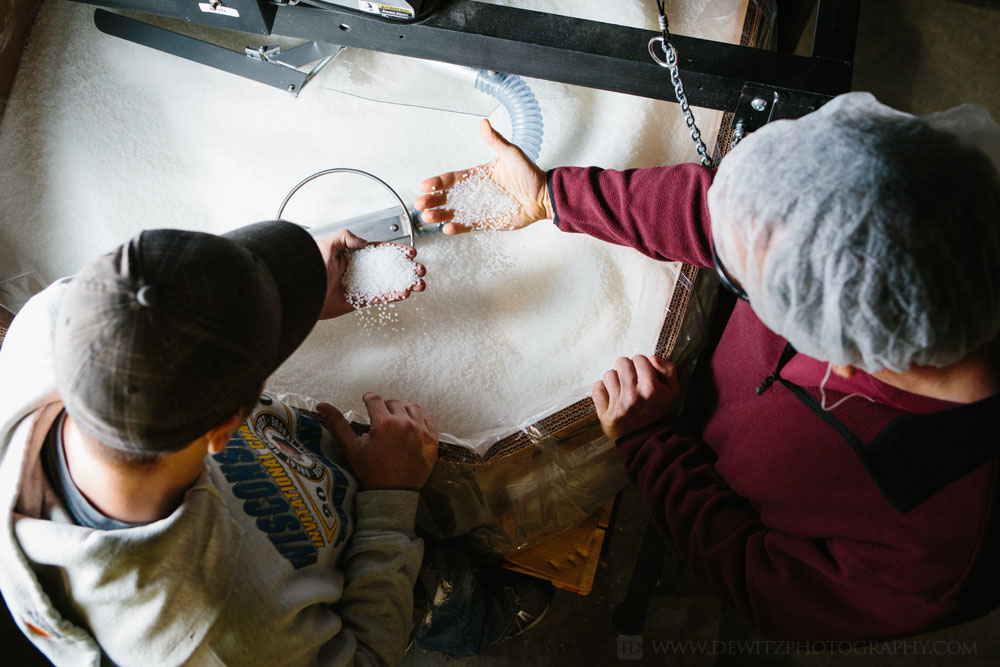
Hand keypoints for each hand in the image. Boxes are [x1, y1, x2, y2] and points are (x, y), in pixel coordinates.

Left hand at [315, 230, 425, 318]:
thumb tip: (364, 242)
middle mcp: (357, 270)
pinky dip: (393, 296)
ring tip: (419, 283)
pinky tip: (405, 293)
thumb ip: (347, 237)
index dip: (395, 252)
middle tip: (419, 269)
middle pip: (388, 268)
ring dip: (404, 283)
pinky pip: (379, 298)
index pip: (379, 251)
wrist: (301, 290)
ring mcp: (359, 285)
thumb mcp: (327, 243)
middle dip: (405, 269)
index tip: (410, 253)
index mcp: (351, 255)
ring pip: (387, 284)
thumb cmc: (311, 267)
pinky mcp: (357, 300)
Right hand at [317, 393, 438, 490]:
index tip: (367, 403)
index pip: (375, 399)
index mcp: (383, 424)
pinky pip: (428, 421)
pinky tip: (411, 433)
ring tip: (396, 425)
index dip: (368, 399)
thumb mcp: (351, 448)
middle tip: (380, 420)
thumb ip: (337, 424)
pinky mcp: (433, 440)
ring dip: (403, 413)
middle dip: (385, 409)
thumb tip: (321, 405)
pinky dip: (420, 423)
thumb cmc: (370, 471)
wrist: (393, 494)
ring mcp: (421, 431)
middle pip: (393, 403)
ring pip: (412, 408)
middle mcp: (404, 424)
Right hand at [414, 118, 552, 234]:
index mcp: (478, 175)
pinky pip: (469, 225)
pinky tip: (447, 228)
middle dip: (432, 200)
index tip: (425, 184)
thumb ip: (496, 141)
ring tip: (428, 218)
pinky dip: (457, 228)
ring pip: (454, 212)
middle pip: (448, 197)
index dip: (438, 182)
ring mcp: (480, 208)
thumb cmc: (530, 174)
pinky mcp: (487, 221)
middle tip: (419, 204)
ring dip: (440, 215)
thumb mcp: (512, 154)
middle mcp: (476, 192)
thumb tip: (484, 124)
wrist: (544, 196)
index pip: (453, 179)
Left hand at [592, 355, 678, 440]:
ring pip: (609, 374)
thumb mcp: (672, 390)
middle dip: (627, 369)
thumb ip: (668, 370)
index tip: (643, 375)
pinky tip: (612, 396)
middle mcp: (633, 395)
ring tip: (622, 390)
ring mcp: (618, 405)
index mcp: (651, 388)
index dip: (641, 366)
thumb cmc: (658, 411)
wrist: (647, 438)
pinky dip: (603, 390)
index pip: (639, 359)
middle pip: (622, 362)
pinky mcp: (605, 414)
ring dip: (615, 380)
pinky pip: (597, 388)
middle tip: (631, 381)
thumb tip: (652, 358)